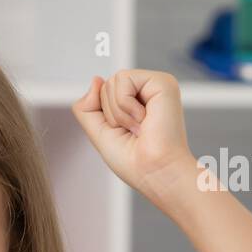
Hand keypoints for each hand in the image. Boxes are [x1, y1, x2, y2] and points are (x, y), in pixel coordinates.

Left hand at [71, 69, 197, 202]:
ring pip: (111, 82)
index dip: (103, 117)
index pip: (101, 94)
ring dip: (118, 112)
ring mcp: (155, 85)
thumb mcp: (99, 132)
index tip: (124, 134)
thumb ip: (88, 107)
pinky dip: (125, 105)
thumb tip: (96, 79)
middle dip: (110, 114)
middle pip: (105, 86)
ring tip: (139, 127)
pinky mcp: (163, 81)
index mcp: (134, 103)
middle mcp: (146, 92)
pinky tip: (144, 119)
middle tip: (133, 132)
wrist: (155, 172)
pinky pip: (123, 79)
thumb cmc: (132, 161)